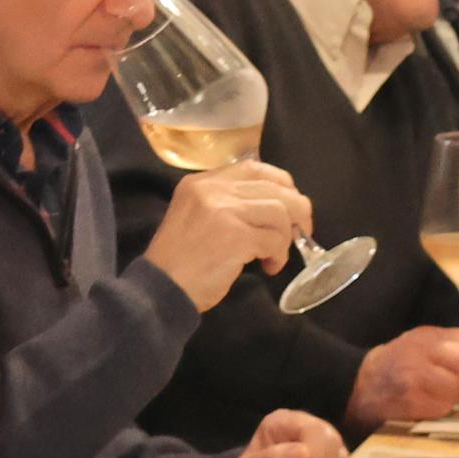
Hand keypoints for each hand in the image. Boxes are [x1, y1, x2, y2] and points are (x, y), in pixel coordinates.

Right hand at [139, 160, 311, 311]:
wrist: (160, 288)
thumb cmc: (181, 261)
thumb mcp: (198, 217)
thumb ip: (229, 203)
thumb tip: (277, 206)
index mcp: (202, 181)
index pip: (256, 169)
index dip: (282, 188)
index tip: (288, 210)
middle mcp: (213, 188)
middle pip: (276, 187)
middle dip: (297, 212)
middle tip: (297, 234)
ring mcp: (224, 209)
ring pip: (281, 212)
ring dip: (285, 238)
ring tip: (273, 257)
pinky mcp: (235, 235)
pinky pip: (274, 239)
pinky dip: (278, 255)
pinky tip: (267, 266)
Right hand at [345, 326, 458, 433]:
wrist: (359, 385)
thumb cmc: (400, 369)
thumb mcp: (428, 350)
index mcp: (430, 336)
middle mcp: (422, 349)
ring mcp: (413, 373)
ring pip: (456, 386)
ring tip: (454, 402)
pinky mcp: (407, 397)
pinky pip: (439, 406)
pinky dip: (444, 410)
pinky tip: (435, 409)